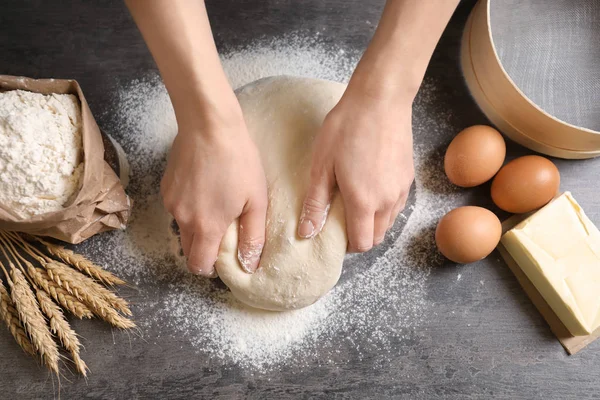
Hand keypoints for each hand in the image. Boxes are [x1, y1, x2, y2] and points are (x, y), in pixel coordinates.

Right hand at [161, 114, 267, 275]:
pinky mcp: (166, 186)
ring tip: (217, 204)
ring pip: (183, 227)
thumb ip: (253, 236)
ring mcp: (171, 201)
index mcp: (206, 227)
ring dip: (197, 226)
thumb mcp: (256, 200)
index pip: (198, 266)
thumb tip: (250, 264)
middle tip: (225, 231)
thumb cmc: (238, 160)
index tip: (224, 258)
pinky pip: (177, 208)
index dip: (211, 268)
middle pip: (189, 250)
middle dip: (205, 249)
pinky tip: (205, 188)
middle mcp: (183, 218)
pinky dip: (190, 207)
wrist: (209, 124)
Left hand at [298, 87, 413, 251]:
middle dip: (360, 235)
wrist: (380, 99)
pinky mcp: (408, 177)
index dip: (347, 245)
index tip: (334, 232)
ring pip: (389, 222)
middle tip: (342, 217)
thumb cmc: (347, 128)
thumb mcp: (322, 166)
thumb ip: (316, 203)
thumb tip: (306, 233)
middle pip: (377, 236)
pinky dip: (384, 206)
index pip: (361, 243)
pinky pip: (397, 204)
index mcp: (364, 202)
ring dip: (373, 221)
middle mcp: (388, 201)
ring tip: (355, 201)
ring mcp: (401, 189)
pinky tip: (370, 187)